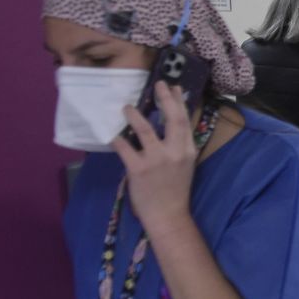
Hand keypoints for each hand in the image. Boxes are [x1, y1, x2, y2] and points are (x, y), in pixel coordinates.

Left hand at [112, 82, 196, 233]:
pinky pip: (124, 147)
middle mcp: (175, 152)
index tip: (174, 87)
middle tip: (158, 84)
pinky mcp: (138, 169)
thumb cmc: (175, 190)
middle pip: (172, 118)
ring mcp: (156, 160)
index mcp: (187, 150)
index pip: (184, 120)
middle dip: (165, 99)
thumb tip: (166, 125)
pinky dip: (116, 139)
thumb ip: (178, 145)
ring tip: (127, 106)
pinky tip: (112, 135)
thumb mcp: (184, 165)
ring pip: (144, 129)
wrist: (168, 215)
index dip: (179, 101)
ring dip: (134, 115)